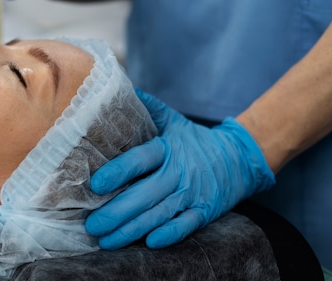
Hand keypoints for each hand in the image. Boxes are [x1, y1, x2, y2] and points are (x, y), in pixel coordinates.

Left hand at [85, 90, 274, 249]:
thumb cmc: (195, 140)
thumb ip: (145, 108)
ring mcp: (192, 195)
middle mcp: (178, 173)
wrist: (240, 158)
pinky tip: (148, 243)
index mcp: (167, 149)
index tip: (95, 184)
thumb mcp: (172, 119)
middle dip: (116, 212)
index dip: (118, 172)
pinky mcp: (204, 213)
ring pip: (158, 215)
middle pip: (144, 195)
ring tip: (106, 240)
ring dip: (131, 230)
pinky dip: (168, 235)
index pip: (140, 160)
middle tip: (91, 224)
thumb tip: (115, 87)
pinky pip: (185, 227)